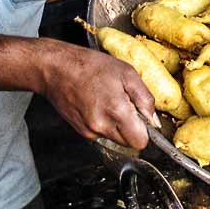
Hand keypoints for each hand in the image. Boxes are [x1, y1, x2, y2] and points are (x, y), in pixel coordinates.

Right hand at [38, 39, 158, 148]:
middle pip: (128, 142)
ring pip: (114, 138)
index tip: (141, 119)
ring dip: (116, 125)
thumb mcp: (127, 73)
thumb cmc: (90, 66)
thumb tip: (154, 120)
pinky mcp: (80, 131)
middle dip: (131, 128)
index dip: (144, 131)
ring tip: (108, 101)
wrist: (55, 68)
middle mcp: (101, 125)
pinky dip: (103, 123)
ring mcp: (89, 130)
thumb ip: (145, 99)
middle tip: (125, 105)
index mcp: (116, 111)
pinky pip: (100, 133)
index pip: (140, 142)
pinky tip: (96, 104)